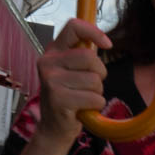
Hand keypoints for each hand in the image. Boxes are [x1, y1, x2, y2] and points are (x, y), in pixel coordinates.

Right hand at [35, 19, 112, 147]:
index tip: (107, 44)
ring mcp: (50, 80)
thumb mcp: (72, 71)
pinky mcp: (58, 98)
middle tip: (91, 85)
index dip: (94, 32)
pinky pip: (94, 98)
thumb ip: (83, 55)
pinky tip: (82, 108)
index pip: (73, 27)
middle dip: (100, 73)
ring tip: (83, 98)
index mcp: (53, 51)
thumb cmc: (69, 96)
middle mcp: (47, 62)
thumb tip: (104, 41)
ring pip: (94, 80)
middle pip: (90, 57)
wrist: (54, 127)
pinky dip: (95, 105)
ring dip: (97, 92)